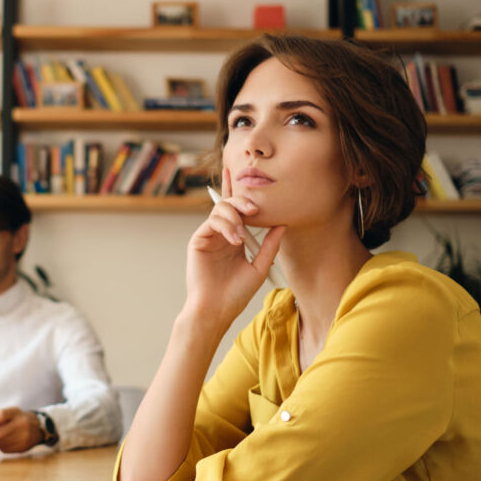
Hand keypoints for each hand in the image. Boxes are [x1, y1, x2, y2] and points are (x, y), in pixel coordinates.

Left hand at [0, 407, 42, 452]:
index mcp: (16, 413)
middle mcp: (22, 424)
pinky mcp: (22, 448)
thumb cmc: (19, 419)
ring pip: (0, 443)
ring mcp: (23, 437)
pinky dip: (1, 446)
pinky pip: (4, 449)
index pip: (0, 415)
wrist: (38, 428)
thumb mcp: (10, 412)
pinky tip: (4, 441)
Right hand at [185, 167, 284, 325]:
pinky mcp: (198, 240)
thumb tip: (283, 224)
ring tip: (242, 237)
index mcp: (235, 238)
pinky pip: (212, 221)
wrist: (216, 309)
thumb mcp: (259, 267)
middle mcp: (221, 234)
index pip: (237, 210)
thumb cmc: (236, 294)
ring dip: (234, 218)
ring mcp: (208, 236)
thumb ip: (269, 245)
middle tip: (255, 209)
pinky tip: (235, 240)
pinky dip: (225, 226)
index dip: (237, 190)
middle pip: (229, 204)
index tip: (240, 171)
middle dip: (242, 201)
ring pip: (220, 210)